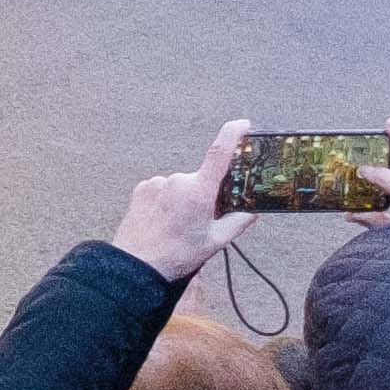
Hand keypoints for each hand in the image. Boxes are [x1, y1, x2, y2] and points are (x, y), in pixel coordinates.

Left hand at [111, 130, 242, 283]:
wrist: (137, 265)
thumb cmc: (176, 256)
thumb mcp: (214, 242)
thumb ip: (237, 223)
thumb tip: (252, 212)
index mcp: (198, 192)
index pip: (219, 153)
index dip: (232, 134)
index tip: (243, 125)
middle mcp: (177, 181)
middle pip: (201, 179)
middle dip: (205, 194)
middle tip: (200, 220)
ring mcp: (157, 183)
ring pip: (181, 185)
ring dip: (184, 198)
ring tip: (177, 225)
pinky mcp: (142, 188)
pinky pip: (163, 188)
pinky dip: (167, 200)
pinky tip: (163, 220)